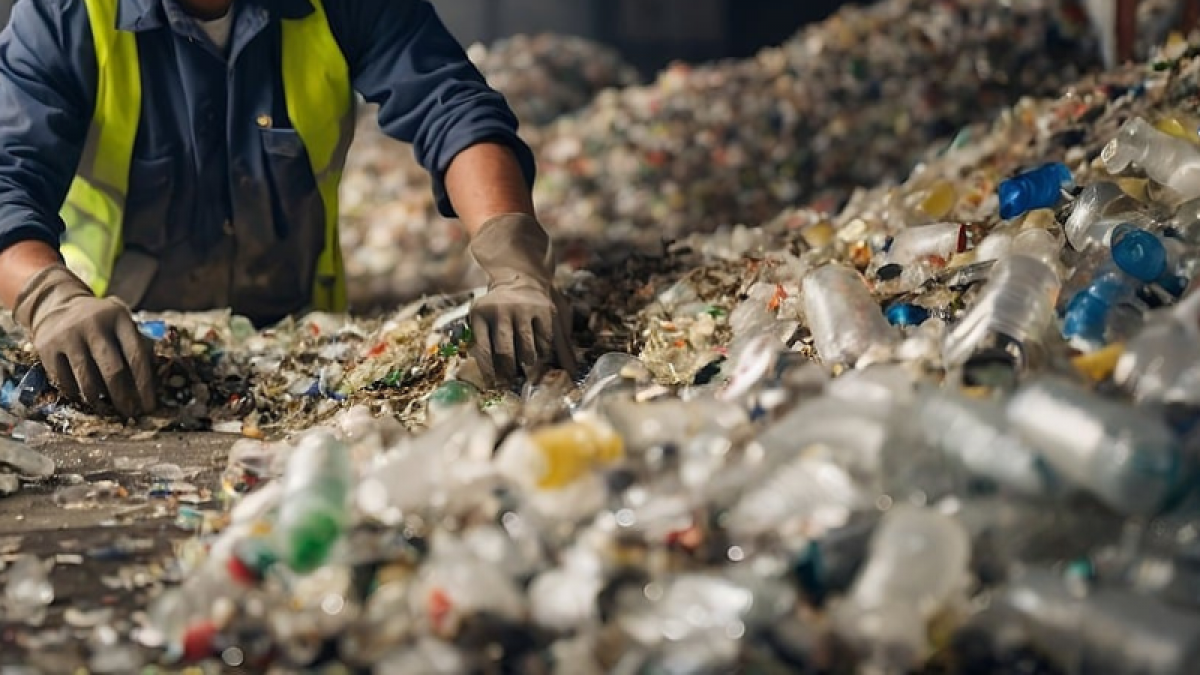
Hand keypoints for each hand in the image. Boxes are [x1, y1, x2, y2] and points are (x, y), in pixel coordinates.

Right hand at [13, 264, 157, 416]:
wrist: (56, 305)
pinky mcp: (46, 347)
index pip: (136, 356)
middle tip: (130, 414)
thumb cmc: (101, 323)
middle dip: (124, 398)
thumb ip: (138, 346)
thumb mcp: (121, 324)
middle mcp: (94, 324)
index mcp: (119, 318)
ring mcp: (68, 335)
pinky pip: (64, 382)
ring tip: (107, 408)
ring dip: (99, 400)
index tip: (150, 406)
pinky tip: (83, 396)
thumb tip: (150, 386)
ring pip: (87, 380)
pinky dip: (76, 394)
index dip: (145, 385)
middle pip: (113, 371)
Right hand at [467, 214, 576, 387]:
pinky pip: (482, 346)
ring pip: (503, 350)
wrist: (517, 276)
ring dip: (507, 370)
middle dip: (524, 370)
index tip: (541, 379)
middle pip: (524, 350)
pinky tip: (491, 378)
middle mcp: (520, 308)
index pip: (546, 345)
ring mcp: (498, 310)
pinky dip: (487, 366)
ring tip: (508, 381)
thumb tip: (573, 374)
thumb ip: (564, 346)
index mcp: (544, 310)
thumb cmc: (540, 305)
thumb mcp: (557, 319)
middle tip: (522, 384)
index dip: (543, 364)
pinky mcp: (479, 314)